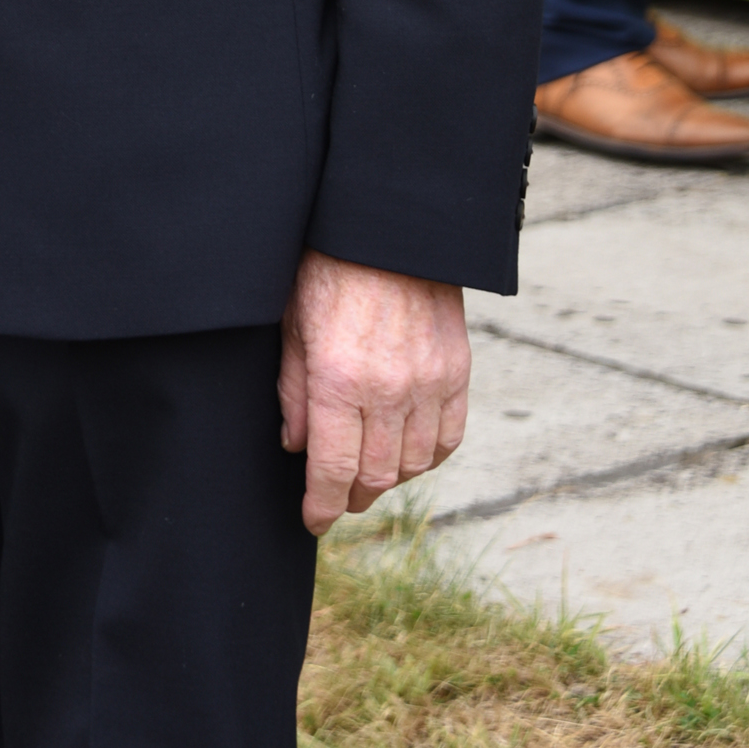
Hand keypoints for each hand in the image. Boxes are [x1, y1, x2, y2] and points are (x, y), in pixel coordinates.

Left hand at [278, 251, 469, 536]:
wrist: (385, 227)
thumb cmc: (327, 267)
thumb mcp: (292, 324)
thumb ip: (294, 391)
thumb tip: (296, 446)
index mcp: (339, 379)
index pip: (333, 470)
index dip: (321, 505)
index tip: (313, 520)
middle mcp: (389, 389)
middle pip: (376, 476)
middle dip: (351, 497)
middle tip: (336, 500)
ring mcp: (429, 382)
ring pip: (414, 464)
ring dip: (390, 480)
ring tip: (368, 477)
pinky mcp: (456, 370)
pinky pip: (449, 437)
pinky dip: (429, 457)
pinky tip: (409, 455)